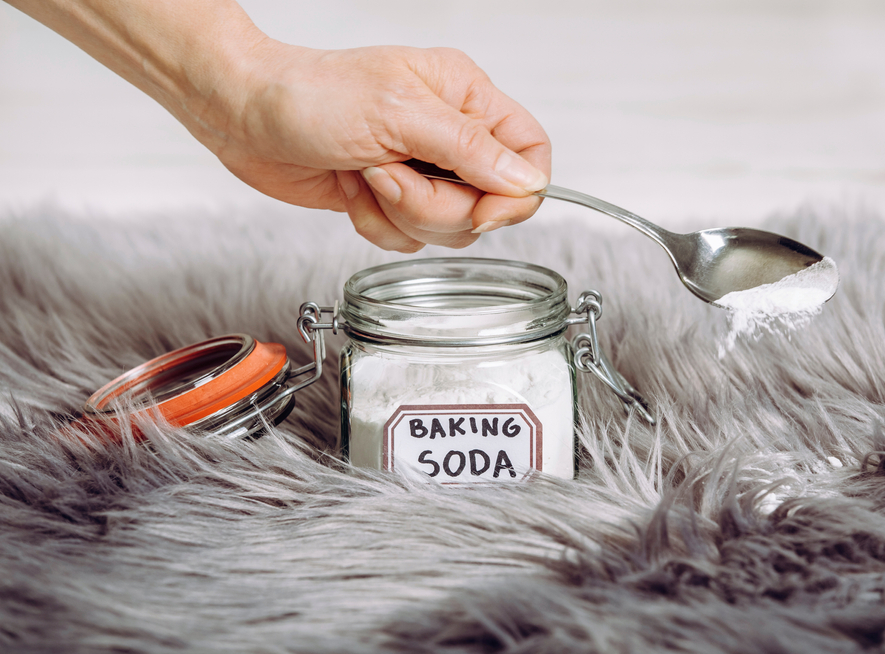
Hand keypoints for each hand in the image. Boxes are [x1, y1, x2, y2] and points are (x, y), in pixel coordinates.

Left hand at [216, 43, 550, 251]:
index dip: (517, 193)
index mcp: (464, 96)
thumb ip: (470, 150)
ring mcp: (421, 171)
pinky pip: (409, 239)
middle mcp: (449, 136)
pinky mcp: (391, 200)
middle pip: (488, 204)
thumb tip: (526, 181)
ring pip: (448, 229)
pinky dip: (377, 224)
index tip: (484, 211)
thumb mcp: (398, 113)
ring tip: (367, 176)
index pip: (529, 152)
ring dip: (401, 213)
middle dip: (434, 205)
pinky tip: (353, 190)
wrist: (244, 116)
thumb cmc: (310, 94)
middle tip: (390, 175)